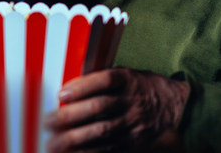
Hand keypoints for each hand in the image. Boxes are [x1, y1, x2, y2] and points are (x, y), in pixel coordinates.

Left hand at [45, 67, 189, 152]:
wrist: (172, 104)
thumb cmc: (140, 85)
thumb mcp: (126, 74)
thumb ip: (101, 79)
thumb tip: (68, 88)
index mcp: (128, 78)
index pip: (105, 80)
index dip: (82, 86)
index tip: (61, 94)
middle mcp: (131, 99)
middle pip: (100, 107)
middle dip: (71, 116)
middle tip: (48, 122)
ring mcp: (133, 121)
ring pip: (103, 130)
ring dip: (75, 138)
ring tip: (53, 143)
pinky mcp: (134, 139)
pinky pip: (110, 147)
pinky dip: (89, 151)